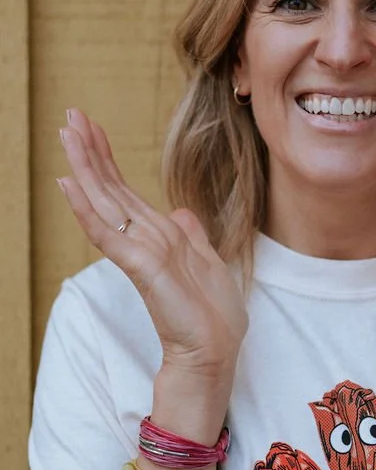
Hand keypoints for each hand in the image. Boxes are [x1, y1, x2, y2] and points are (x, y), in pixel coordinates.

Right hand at [57, 108, 247, 379]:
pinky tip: (69, 185)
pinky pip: (107, 233)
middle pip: (109, 188)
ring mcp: (138, 252)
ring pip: (104, 201)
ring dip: (85, 167)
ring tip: (67, 135)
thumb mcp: (208, 263)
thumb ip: (190, 236)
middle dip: (90, 151)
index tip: (91, 128)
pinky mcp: (139, 267)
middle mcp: (143, 238)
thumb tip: (180, 212)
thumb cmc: (211, 316)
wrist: (214, 353)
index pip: (125, 190)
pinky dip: (87, 209)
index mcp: (158, 235)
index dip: (107, 158)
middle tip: (70, 117)